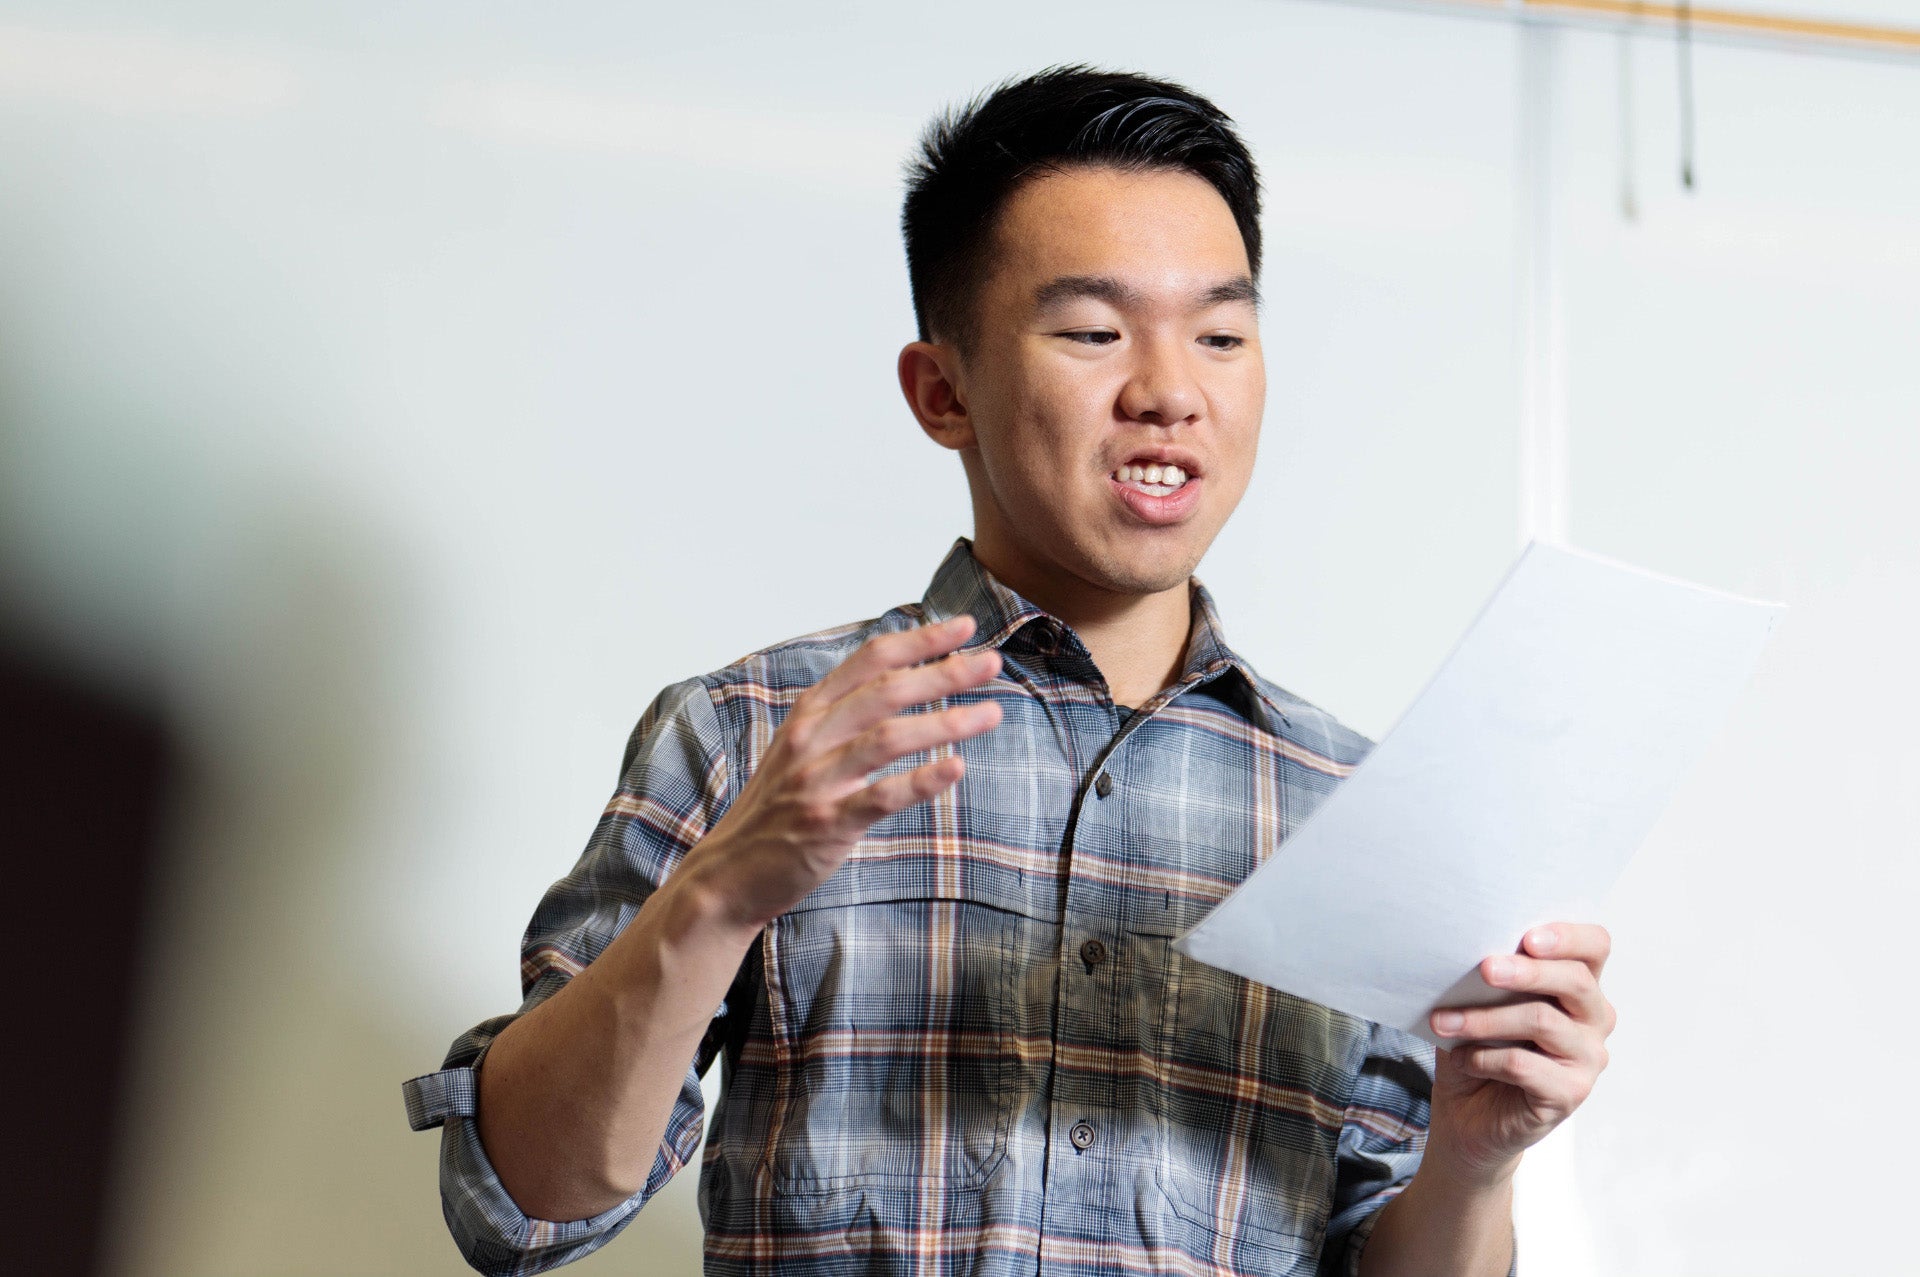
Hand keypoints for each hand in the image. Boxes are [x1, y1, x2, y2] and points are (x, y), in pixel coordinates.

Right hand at [676, 614, 1002, 935]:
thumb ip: (842, 716)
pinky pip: (881, 796)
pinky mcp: (827, 823)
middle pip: (887, 691)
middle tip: (992, 663)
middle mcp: (811, 738)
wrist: (728, 873)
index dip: (920, 640)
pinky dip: (921, 780)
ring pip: (889, 737)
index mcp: (809, 713)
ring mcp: (817, 780)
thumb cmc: (776, 809)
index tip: (965, 627)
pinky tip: (956, 768)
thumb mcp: (800, 747)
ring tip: (992, 713)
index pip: (870, 660)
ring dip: (947, 722)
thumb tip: (900, 681)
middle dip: (944, 672)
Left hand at [1423, 923, 1616, 1186]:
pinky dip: (1485, 1058)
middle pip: (1576, 981)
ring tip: (1446, 1022)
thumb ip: (1490, 979)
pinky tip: (1463, 1060)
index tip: (1528, 937)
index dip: (1569, 936)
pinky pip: (1525, 1065)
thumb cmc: (1478, 1048)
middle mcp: (1594, 1018)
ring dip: (1486, 1019)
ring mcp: (1587, 1058)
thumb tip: (1470, 951)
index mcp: (1578, 985)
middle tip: (1485, 968)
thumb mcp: (1479, 1004)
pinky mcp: (1570, 1093)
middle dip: (1527, 971)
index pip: (1595, 946)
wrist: (1467, 1116)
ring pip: (1543, 1021)